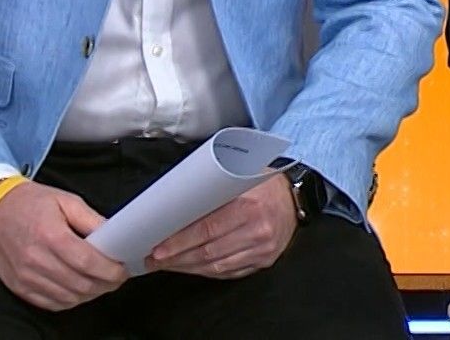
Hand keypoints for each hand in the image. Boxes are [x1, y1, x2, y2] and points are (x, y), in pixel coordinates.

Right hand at [0, 180, 127, 310]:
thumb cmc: (28, 203)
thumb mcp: (65, 200)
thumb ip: (92, 220)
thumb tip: (115, 236)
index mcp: (51, 235)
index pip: (89, 263)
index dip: (111, 270)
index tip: (122, 269)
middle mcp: (37, 260)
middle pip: (82, 284)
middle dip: (106, 284)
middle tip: (116, 276)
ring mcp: (26, 277)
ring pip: (69, 297)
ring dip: (90, 293)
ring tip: (99, 282)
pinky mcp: (19, 287)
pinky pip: (51, 303)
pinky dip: (70, 300)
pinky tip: (78, 289)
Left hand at [146, 175, 297, 279]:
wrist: (295, 199)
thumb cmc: (263, 183)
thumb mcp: (240, 177)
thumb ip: (213, 190)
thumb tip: (175, 204)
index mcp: (249, 205)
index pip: (206, 229)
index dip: (180, 241)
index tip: (159, 247)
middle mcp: (258, 229)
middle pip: (208, 251)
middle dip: (176, 258)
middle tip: (154, 259)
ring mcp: (262, 249)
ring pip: (216, 266)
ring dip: (187, 267)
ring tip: (167, 264)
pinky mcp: (263, 261)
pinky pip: (229, 272)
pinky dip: (206, 272)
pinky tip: (191, 268)